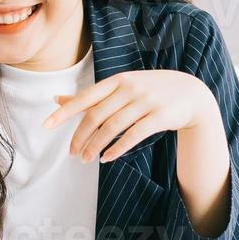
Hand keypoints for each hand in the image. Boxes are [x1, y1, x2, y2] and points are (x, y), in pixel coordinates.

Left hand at [45, 70, 217, 162]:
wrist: (192, 93)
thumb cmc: (150, 90)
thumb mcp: (121, 87)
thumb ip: (92, 95)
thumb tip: (56, 98)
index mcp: (117, 80)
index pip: (85, 97)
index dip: (65, 112)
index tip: (46, 126)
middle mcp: (130, 88)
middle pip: (96, 115)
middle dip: (80, 136)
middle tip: (72, 153)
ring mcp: (146, 101)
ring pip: (112, 127)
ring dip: (96, 146)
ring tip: (86, 159)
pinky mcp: (160, 116)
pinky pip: (134, 135)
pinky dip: (117, 148)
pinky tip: (107, 158)